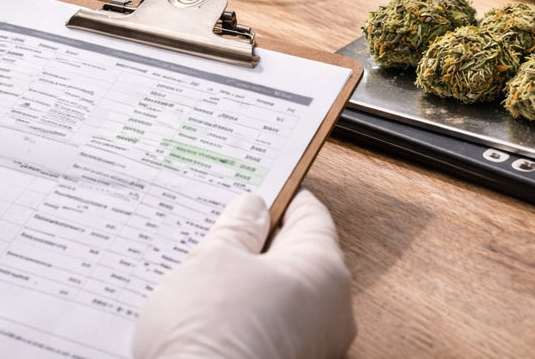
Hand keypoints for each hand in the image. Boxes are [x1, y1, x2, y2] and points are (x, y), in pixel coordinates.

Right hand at [133, 189, 355, 358]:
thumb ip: (236, 229)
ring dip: (247, 286)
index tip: (252, 190)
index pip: (308, 213)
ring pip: (281, 297)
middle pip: (296, 257)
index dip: (276, 197)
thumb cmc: (213, 333)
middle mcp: (332, 310)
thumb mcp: (213, 261)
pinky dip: (246, 319)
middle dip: (256, 245)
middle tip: (216, 234)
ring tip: (202, 279)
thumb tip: (252, 208)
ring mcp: (314, 346)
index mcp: (324, 269)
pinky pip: (271, 330)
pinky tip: (210, 317)